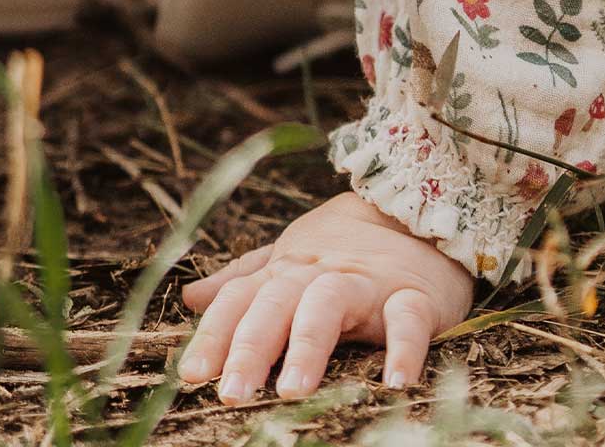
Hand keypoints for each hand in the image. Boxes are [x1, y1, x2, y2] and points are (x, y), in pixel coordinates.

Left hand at [177, 192, 473, 402]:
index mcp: (287, 270)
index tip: (189, 374)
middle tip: (232, 393)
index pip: (241, 298)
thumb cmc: (344, 248)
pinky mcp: (415, 296)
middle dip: (251, 346)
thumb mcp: (289, 259)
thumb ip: (243, 280)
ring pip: (330, 305)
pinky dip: (403, 349)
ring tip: (293, 392)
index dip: (214, 334)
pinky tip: (394, 383)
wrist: (416, 210)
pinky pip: (408, 320)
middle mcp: (320, 274)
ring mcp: (367, 283)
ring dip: (308, 345)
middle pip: (277, 303)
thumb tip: (188, 298)